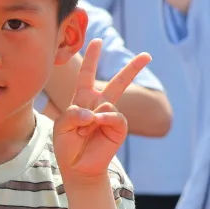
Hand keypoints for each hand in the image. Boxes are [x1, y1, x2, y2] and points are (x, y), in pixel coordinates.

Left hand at [53, 40, 150, 182]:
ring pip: (108, 102)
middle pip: (118, 83)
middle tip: (147, 55)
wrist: (77, 167)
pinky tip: (95, 128)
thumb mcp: (62, 126)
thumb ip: (74, 113)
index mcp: (83, 100)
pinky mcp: (119, 127)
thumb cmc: (67, 145)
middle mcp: (99, 105)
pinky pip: (114, 115)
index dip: (91, 58)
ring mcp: (110, 115)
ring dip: (90, 118)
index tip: (96, 41)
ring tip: (83, 132)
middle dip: (133, 68)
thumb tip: (97, 111)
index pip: (87, 75)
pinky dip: (103, 120)